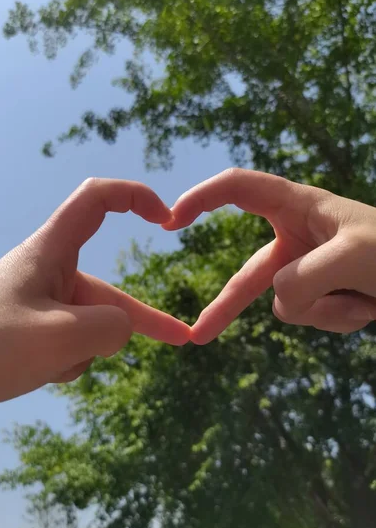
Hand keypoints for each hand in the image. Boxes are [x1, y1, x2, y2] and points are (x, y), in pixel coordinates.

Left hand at [0, 178, 189, 430]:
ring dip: (85, 349)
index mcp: (49, 252)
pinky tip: (42, 373)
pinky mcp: (29, 331)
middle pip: (105, 289)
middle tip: (181, 339)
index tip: (165, 219)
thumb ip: (110, 329)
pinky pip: (68, 342)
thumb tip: (121, 330)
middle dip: (137, 319)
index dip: (134, 197)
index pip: (96, 200)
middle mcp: (46, 272)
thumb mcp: (61, 339)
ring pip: (88, 323)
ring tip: (52, 366)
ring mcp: (38, 303)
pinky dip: (66, 359)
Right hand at [164, 168, 375, 343]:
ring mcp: (309, 270)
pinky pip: (310, 317)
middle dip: (225, 309)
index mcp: (299, 206)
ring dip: (325, 309)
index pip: (238, 188)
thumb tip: (277, 301)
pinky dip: (338, 319)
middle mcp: (297, 237)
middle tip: (197, 338)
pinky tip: (366, 307)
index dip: (201, 198)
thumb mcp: (354, 257)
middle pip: (248, 275)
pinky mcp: (323, 295)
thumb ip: (302, 279)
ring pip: (286, 303)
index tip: (171, 220)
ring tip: (363, 295)